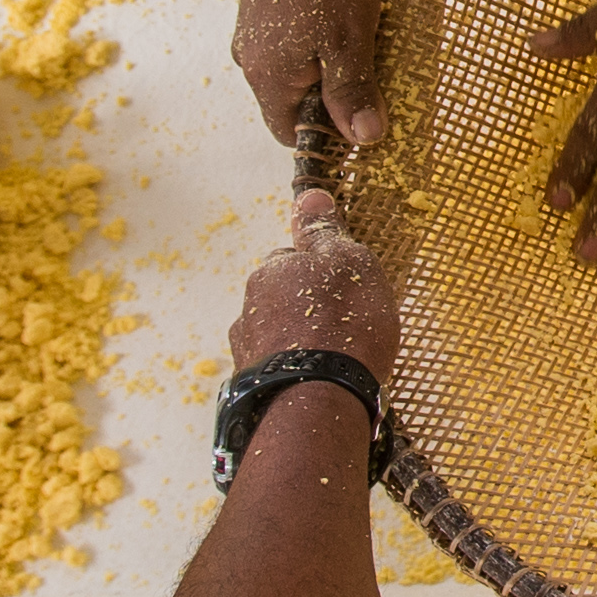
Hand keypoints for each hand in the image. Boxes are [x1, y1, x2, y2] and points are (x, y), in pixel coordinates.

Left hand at [227, 187, 402, 387]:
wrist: (319, 401)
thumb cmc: (343, 325)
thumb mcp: (349, 263)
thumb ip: (325, 231)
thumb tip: (310, 195)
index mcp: (273, 270)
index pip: (294, 257)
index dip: (322, 272)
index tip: (346, 291)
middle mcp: (250, 306)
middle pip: (280, 297)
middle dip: (304, 307)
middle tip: (343, 326)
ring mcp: (246, 348)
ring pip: (275, 334)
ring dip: (296, 342)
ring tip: (332, 361)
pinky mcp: (251, 386)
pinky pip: (275, 369)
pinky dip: (292, 371)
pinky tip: (316, 383)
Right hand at [236, 0, 387, 153]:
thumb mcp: (351, 40)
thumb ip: (352, 92)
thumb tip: (363, 140)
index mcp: (266, 75)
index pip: (291, 131)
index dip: (330, 133)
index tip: (367, 120)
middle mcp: (251, 55)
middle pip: (295, 98)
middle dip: (335, 92)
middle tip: (375, 69)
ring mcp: (255, 26)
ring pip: (298, 63)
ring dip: (333, 58)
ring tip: (364, 31)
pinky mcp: (266, 1)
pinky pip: (295, 34)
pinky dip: (323, 31)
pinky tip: (347, 7)